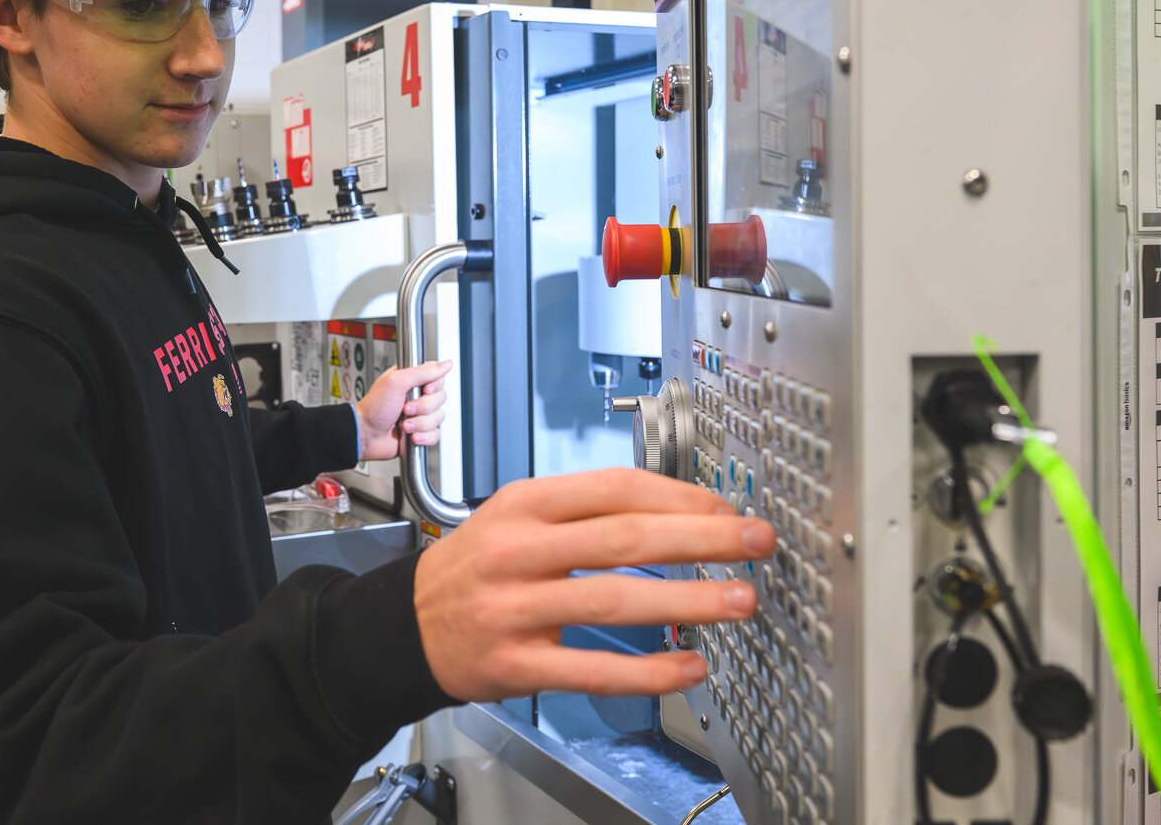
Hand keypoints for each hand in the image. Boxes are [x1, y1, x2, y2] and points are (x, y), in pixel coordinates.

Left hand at [355, 360, 450, 461]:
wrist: (365, 435)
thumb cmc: (374, 408)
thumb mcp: (396, 382)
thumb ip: (423, 371)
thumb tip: (444, 364)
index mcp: (412, 380)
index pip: (438, 378)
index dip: (434, 386)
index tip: (424, 390)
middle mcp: (417, 396)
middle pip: (440, 399)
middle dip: (423, 408)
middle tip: (405, 409)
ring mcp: (419, 415)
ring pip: (438, 418)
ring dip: (420, 423)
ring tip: (404, 424)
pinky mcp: (420, 431)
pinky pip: (435, 434)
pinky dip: (423, 436)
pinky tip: (411, 436)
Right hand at [413, 468, 774, 701]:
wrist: (404, 624)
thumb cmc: (475, 565)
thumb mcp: (516, 516)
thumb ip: (585, 511)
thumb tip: (677, 511)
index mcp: (525, 504)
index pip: (616, 488)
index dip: (680, 496)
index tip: (727, 507)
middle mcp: (519, 550)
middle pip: (625, 537)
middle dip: (702, 537)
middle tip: (756, 542)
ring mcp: (515, 608)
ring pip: (614, 599)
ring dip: (687, 599)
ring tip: (739, 600)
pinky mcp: (516, 663)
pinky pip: (593, 670)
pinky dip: (647, 672)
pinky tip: (689, 667)